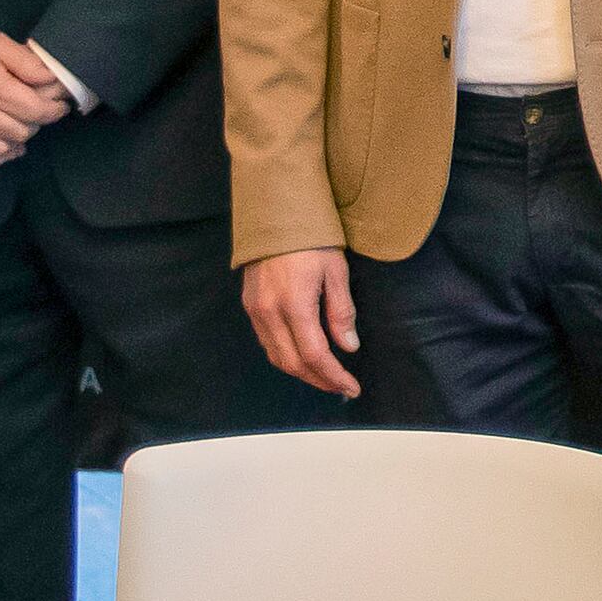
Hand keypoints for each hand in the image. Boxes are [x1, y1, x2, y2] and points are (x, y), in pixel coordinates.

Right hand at [0, 28, 76, 169]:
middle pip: (22, 131)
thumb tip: (52, 79)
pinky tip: (5, 151)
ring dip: (17, 141)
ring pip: (1, 148)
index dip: (54, 111)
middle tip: (38, 111)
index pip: (35, 110)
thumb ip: (26, 62)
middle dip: (37, 122)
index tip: (60, 106)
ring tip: (23, 128)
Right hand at [242, 246, 359, 398]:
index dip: (334, 376)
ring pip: (277, 357)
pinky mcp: (250, 305)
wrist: (275, 213)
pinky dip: (286, 356)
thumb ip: (341, 312)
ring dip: (302, 372)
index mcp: (294, 305)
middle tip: (341, 386)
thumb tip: (349, 347)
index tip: (351, 387)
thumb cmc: (311, 238)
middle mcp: (269, 313)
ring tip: (325, 376)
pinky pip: (267, 342)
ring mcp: (255, 310)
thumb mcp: (336, 271)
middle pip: (293, 363)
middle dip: (319, 380)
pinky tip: (303, 356)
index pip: (315, 355)